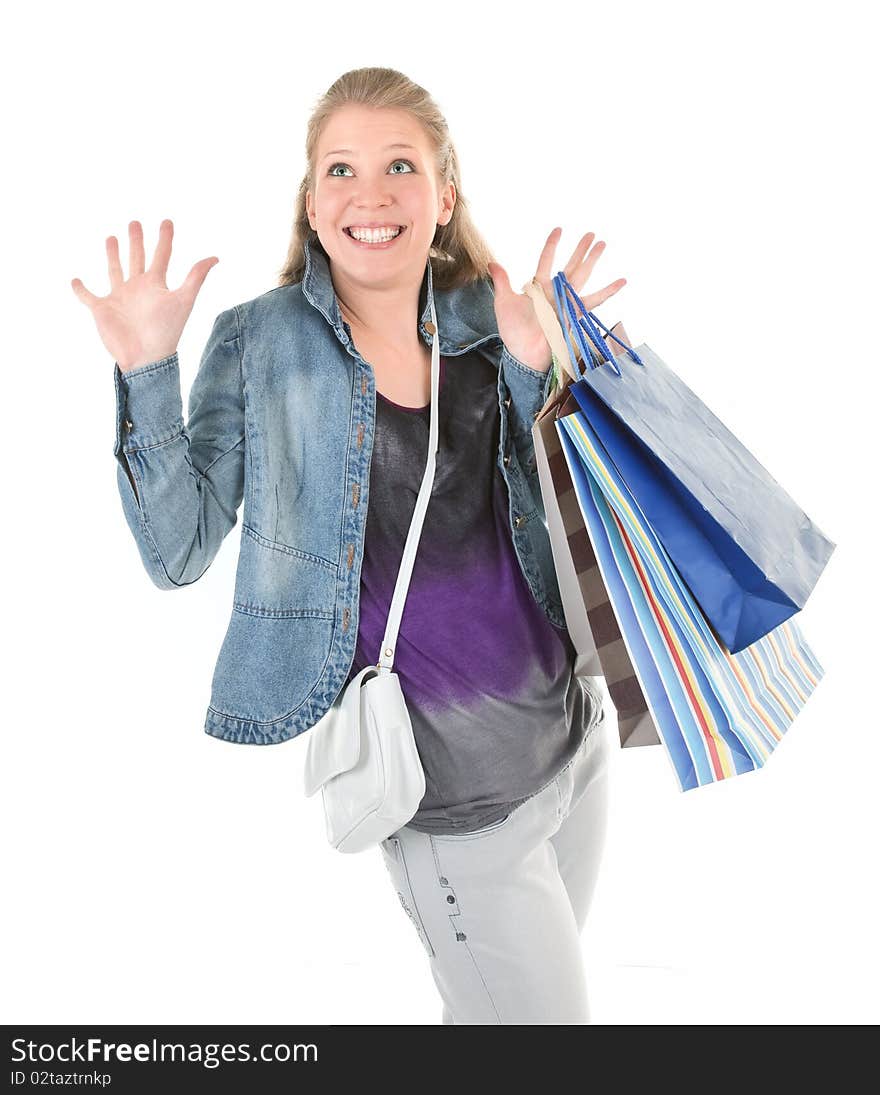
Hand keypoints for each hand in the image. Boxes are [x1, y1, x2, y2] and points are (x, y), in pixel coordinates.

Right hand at [71, 219, 218, 370]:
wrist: (145, 357)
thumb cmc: (166, 331)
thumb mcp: (183, 300)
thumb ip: (196, 278)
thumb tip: (215, 257)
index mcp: (155, 284)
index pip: (162, 256)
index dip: (165, 239)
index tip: (166, 221)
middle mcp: (138, 288)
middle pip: (137, 258)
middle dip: (136, 241)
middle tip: (135, 222)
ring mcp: (119, 298)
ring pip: (115, 270)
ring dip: (113, 255)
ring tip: (111, 237)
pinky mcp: (102, 309)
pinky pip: (87, 297)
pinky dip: (79, 289)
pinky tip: (74, 280)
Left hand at [487, 228, 626, 371]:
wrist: (523, 352)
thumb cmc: (513, 330)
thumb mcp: (504, 303)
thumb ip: (502, 281)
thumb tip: (491, 263)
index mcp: (538, 286)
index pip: (546, 260)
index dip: (552, 245)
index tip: (559, 230)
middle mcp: (554, 292)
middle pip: (571, 265)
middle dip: (580, 250)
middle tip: (591, 234)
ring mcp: (566, 302)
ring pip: (582, 276)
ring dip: (592, 260)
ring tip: (602, 243)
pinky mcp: (575, 313)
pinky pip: (594, 300)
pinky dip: (608, 291)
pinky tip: (622, 281)